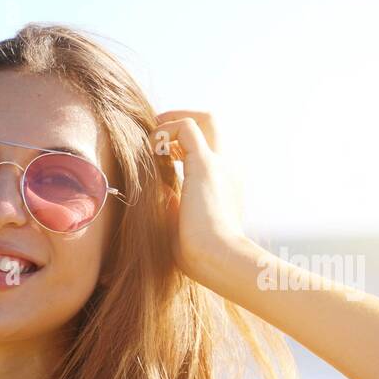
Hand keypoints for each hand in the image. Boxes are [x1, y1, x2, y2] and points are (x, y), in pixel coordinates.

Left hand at [153, 110, 249, 288]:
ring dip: (174, 122)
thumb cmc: (198, 254)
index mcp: (225, 183)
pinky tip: (151, 149)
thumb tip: (157, 191)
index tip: (161, 154)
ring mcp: (220, 163)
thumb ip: (173, 204)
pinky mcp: (206, 164)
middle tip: (155, 131)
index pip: (208, 149)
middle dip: (181, 122)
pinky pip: (187, 127)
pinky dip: (166, 131)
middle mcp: (227, 168)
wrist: (218, 259)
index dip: (182, 145)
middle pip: (212, 124)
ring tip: (151, 136)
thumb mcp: (183, 224)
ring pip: (205, 119)